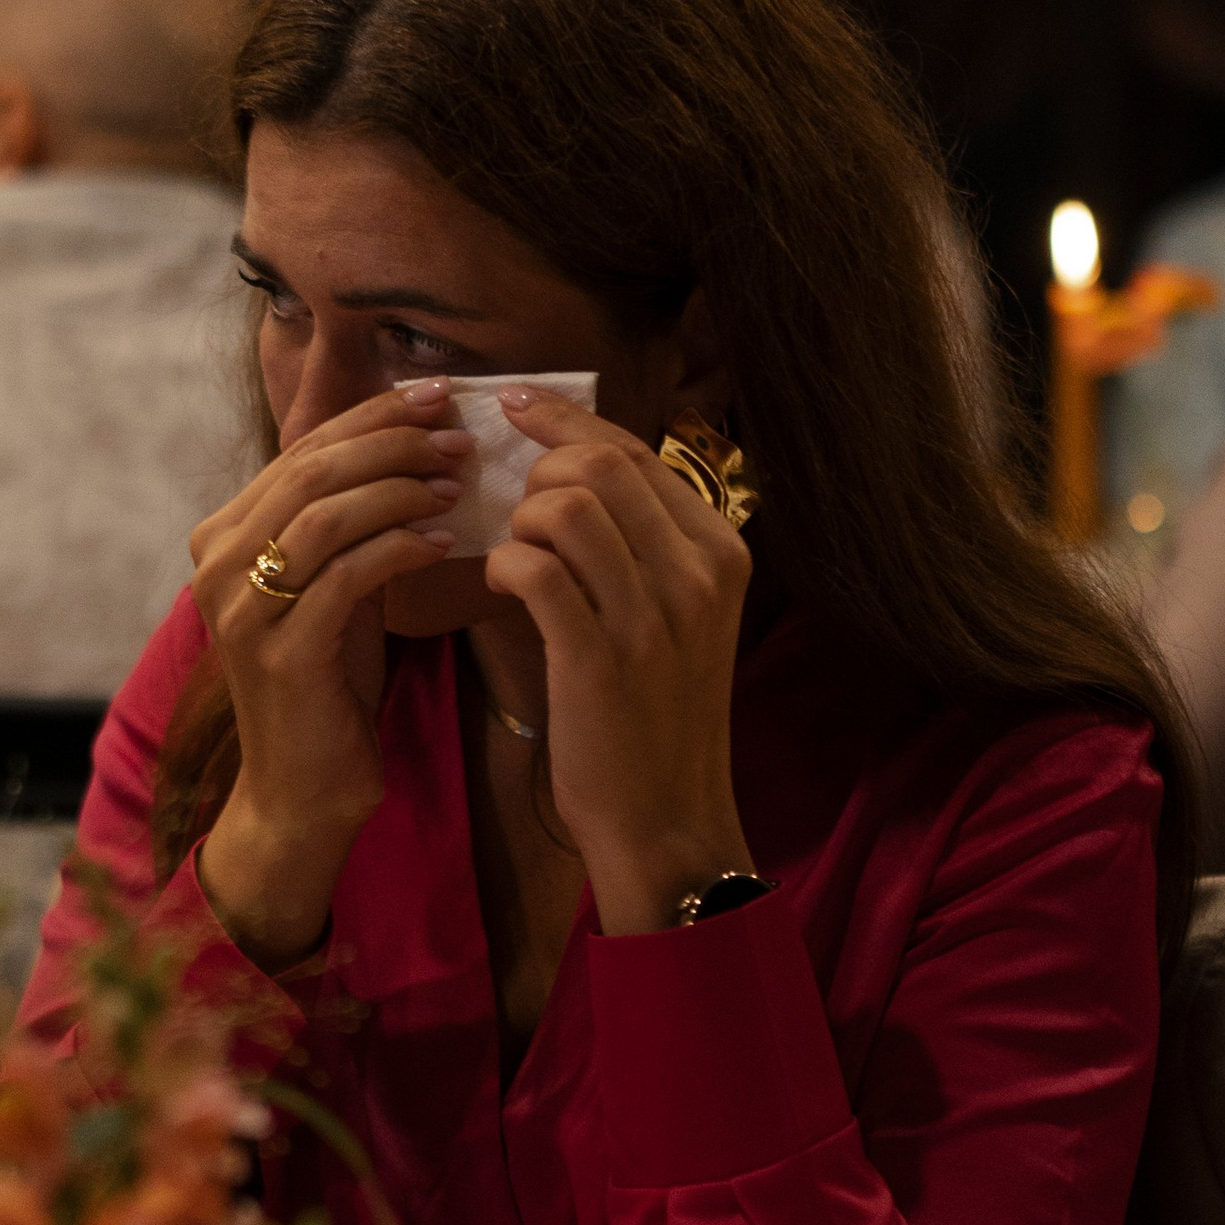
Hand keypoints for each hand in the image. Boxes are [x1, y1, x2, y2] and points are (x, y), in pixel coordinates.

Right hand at [190, 380, 471, 966]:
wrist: (304, 789)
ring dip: (402, 488)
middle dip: (393, 442)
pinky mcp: (280, 650)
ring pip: (328, 514)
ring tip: (457, 482)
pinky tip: (444, 543)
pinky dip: (401, 548)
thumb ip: (349, 521)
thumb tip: (415, 441)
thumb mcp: (332, 587)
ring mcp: (242, 608)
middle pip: (313, 469)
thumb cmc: (328, 683)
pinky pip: (350, 575)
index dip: (372, 416)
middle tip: (458, 434)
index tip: (439, 396)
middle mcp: (217, 563)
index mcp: (223, 536)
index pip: (302, 450)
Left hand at [486, 390, 755, 935]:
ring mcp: (654, 616)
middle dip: (538, 471)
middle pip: (602, 465)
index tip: (515, 407)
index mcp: (721, 552)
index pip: (638, 452)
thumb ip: (646, 543)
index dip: (566, 422)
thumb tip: (578, 466)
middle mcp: (698, 575)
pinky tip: (503, 586)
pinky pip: (536, 569)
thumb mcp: (679, 617)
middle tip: (517, 509)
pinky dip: (506, 565)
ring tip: (517, 556)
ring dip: (522, 521)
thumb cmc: (657, 715)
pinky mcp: (599, 657)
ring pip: (568, 508)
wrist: (666, 817)